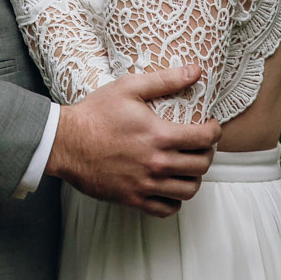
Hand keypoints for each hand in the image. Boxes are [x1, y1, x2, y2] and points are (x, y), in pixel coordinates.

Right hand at [45, 65, 221, 215]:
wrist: (66, 142)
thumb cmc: (96, 113)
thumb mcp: (129, 88)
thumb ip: (165, 80)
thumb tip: (196, 71)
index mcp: (159, 136)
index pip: (204, 139)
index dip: (215, 132)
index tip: (211, 127)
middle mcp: (157, 164)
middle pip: (201, 166)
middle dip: (207, 154)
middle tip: (201, 145)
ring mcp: (145, 185)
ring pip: (188, 190)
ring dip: (194, 177)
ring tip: (188, 165)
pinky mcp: (133, 199)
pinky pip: (167, 209)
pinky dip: (175, 200)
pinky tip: (170, 185)